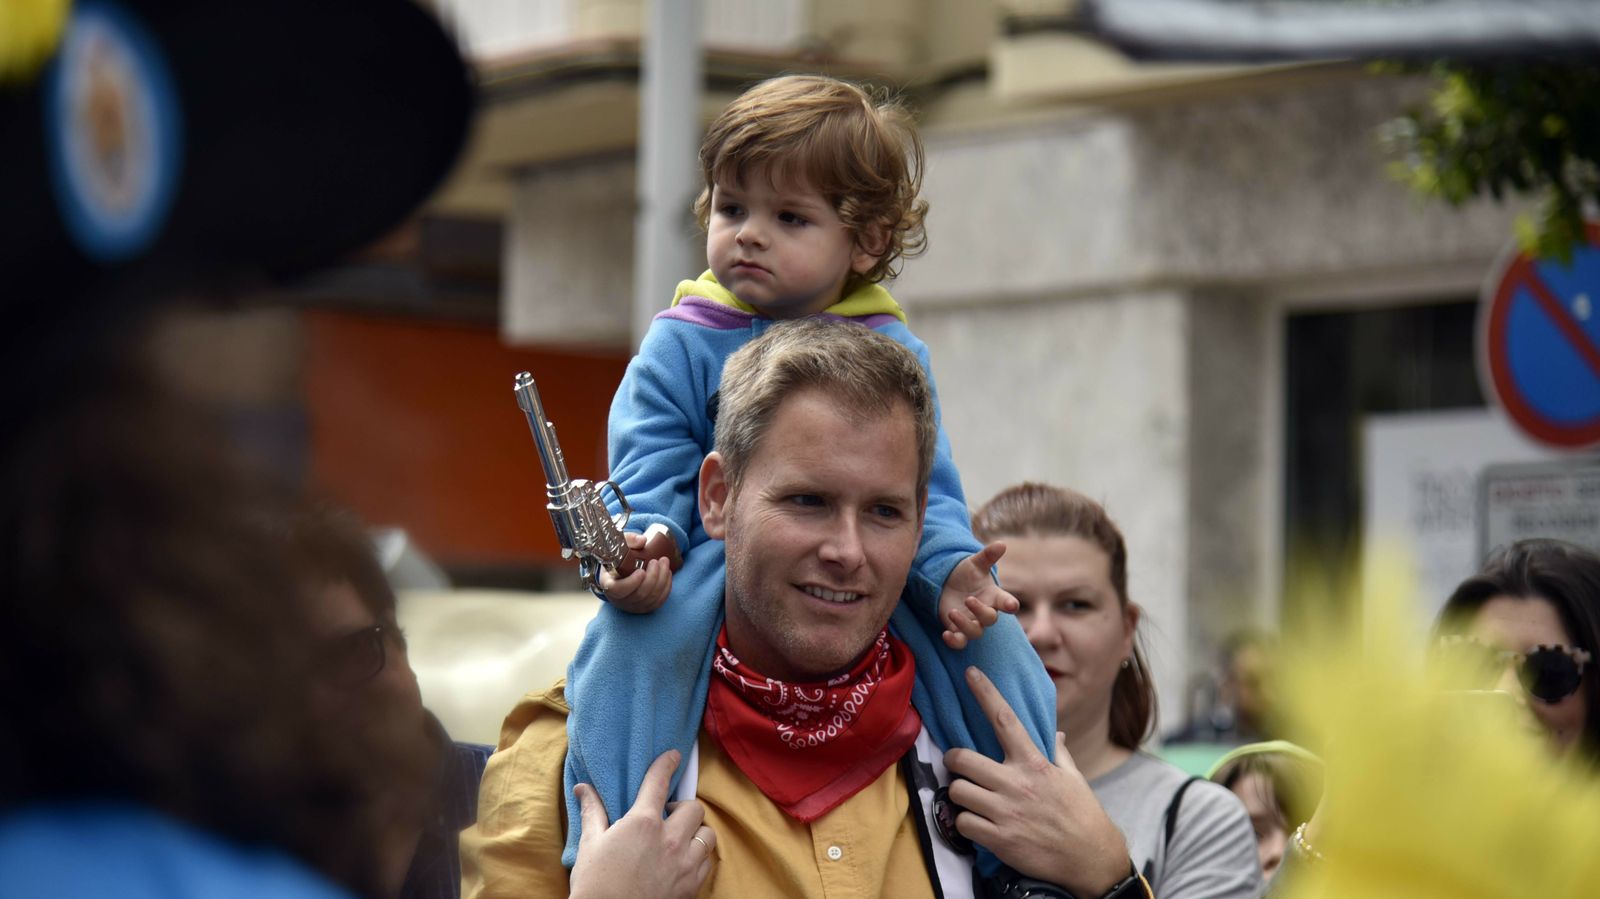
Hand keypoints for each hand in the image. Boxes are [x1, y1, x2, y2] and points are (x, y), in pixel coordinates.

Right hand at [569, 749, 715, 898]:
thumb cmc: (595, 885)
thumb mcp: (591, 845)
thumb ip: (593, 812)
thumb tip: (583, 788)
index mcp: (643, 823)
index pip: (659, 782)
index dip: (666, 764)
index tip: (673, 756)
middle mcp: (670, 840)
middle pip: (694, 808)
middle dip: (682, 808)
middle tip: (668, 816)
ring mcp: (684, 864)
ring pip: (707, 834)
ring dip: (696, 832)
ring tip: (680, 838)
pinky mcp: (691, 886)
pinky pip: (707, 862)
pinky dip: (699, 857)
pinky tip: (683, 861)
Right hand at [598, 532, 672, 612]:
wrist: (618, 569)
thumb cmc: (617, 557)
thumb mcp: (618, 545)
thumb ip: (628, 540)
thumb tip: (642, 541)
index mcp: (608, 584)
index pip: (618, 590)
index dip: (632, 583)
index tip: (641, 571)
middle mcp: (619, 598)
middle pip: (639, 594)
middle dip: (653, 577)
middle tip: (658, 561)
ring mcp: (632, 605)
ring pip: (651, 598)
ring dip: (662, 580)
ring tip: (665, 563)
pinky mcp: (643, 607)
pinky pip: (658, 602)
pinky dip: (666, 588)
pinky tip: (667, 574)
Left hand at [939, 543, 1017, 649]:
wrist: (948, 583)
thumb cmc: (967, 574)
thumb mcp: (975, 563)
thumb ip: (988, 556)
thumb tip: (1001, 544)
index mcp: (993, 596)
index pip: (1006, 602)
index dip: (1010, 604)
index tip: (1013, 606)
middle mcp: (985, 611)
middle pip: (990, 619)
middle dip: (980, 611)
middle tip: (969, 599)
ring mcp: (972, 622)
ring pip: (975, 632)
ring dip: (964, 625)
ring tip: (952, 612)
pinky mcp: (957, 629)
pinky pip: (960, 642)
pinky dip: (954, 642)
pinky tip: (945, 635)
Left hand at [945, 667, 1128, 895]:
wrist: (1091, 859)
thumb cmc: (1082, 814)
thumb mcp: (1073, 778)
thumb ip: (1058, 753)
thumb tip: (1056, 733)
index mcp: (1035, 763)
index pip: (1005, 720)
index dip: (985, 693)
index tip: (970, 673)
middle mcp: (1016, 783)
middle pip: (962, 758)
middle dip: (954, 760)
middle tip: (959, 765)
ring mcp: (1006, 812)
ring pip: (957, 791)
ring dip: (959, 794)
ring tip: (971, 798)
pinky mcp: (999, 839)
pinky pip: (962, 823)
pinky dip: (965, 823)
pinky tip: (978, 824)